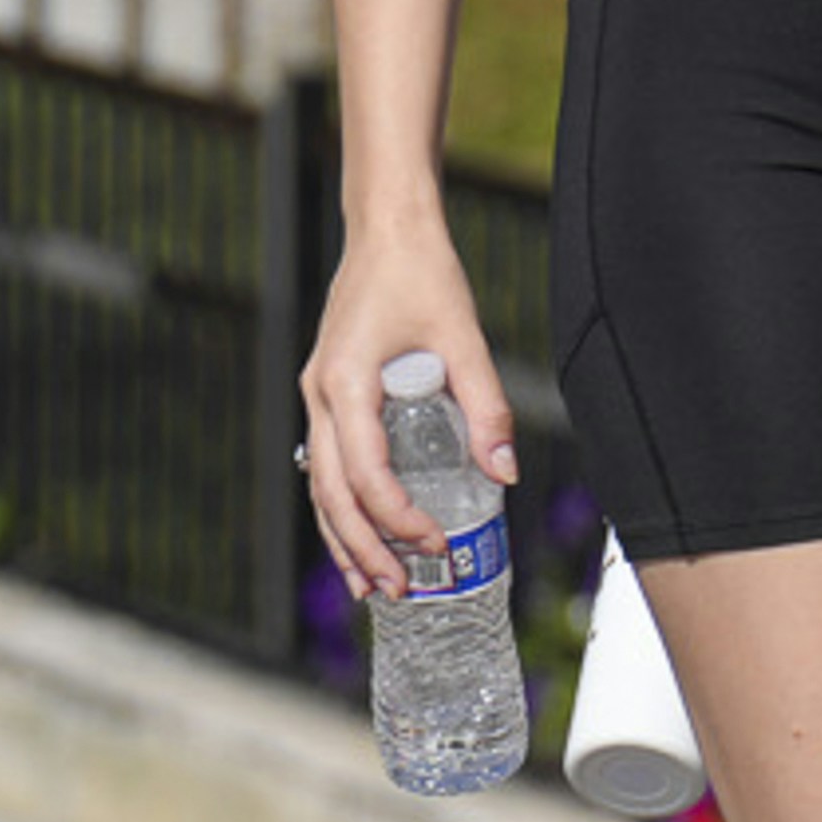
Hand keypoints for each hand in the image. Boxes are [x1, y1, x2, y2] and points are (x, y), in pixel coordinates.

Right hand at [298, 228, 516, 591]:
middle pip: (330, 493)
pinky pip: (327, 465)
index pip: (366, 472)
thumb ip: (487, 407)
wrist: (387, 232)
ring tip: (371, 585)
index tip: (434, 541)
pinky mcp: (328, 396)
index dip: (397, 516)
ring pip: (319, 486)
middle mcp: (320, 397)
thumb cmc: (424, 276)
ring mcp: (317, 398)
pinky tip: (362, 535)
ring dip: (344, 538)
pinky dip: (342, 506)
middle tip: (397, 590)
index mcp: (345, 384)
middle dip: (362, 547)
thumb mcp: (465, 338)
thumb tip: (505, 474)